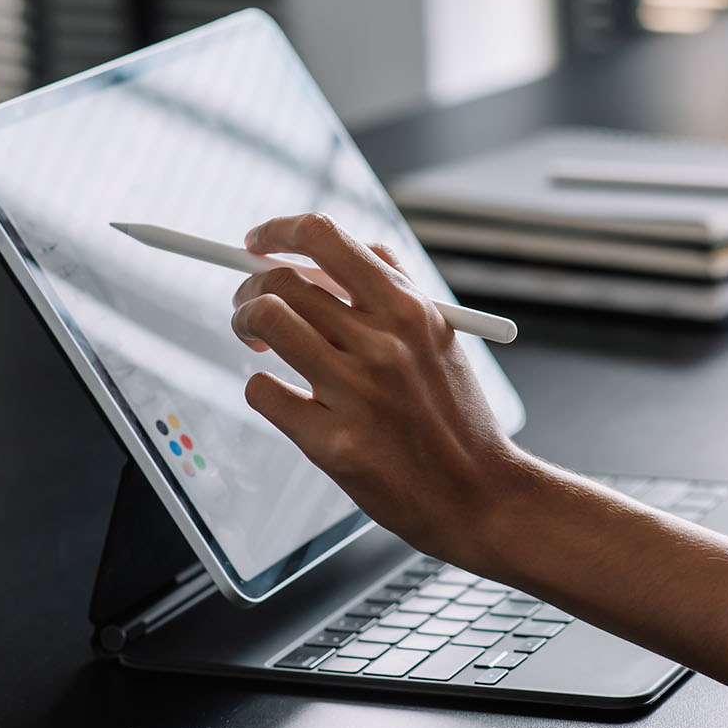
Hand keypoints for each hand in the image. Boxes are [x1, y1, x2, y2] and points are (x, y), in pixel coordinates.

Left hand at [230, 212, 543, 566]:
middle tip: (251, 304)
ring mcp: (356, 394)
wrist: (481, 495)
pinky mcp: (333, 444)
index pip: (323, 238)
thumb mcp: (441, 337)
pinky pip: (263, 391)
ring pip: (265, 321)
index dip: (278, 232)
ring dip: (246, 323)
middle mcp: (382, 344)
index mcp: (409, 310)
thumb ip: (394, 289)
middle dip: (251, 286)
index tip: (258, 242)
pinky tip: (283, 396)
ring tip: (255, 340)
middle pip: (282, 280)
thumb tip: (335, 252)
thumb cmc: (456, 418)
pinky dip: (262, 387)